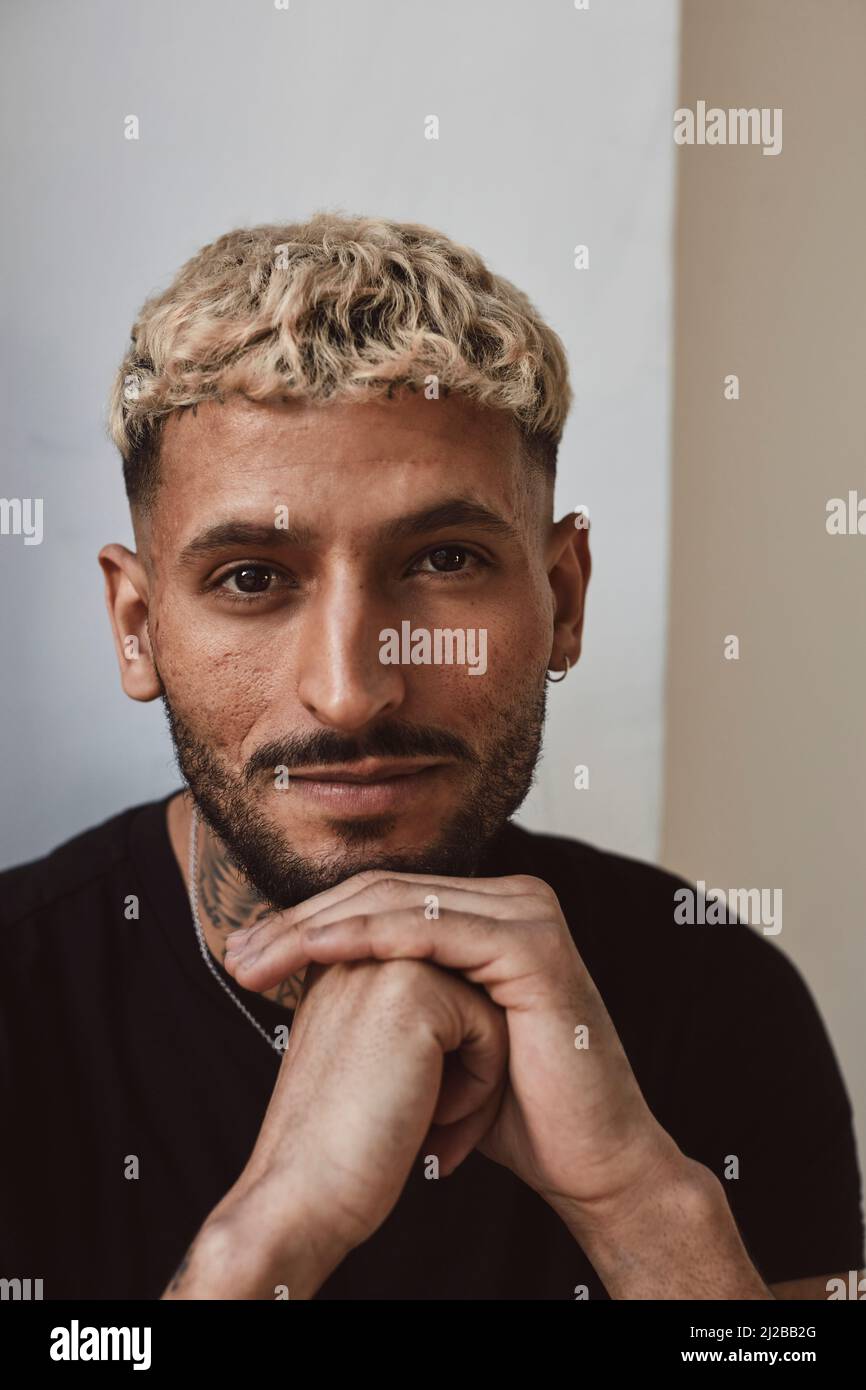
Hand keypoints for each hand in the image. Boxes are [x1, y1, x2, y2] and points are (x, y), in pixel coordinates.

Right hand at [213, 956, 508, 1274]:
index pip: (437, 989)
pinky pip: (491, 1026)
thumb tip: (465, 1018)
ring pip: (484, 1008)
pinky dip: (481, 1086)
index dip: (440, 1059)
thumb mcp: (366, 1063)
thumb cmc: (338, 1148)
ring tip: (435, 1126)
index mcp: (340, 963)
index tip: (402, 1114)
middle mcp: (356, 950)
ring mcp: (381, 962)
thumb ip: (402, 1020)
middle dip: (465, 1062)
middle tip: (433, 1125)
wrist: (299, 1198)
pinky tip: (433, 1121)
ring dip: (476, 1077)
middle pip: (465, 993)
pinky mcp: (413, 990)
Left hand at [225, 870, 683, 1228]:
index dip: (308, 922)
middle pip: (384, 894)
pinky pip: (434, 930)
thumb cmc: (512, 1111)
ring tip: (257, 960)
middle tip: (236, 956)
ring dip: (318, 929)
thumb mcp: (437, 1039)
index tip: (243, 957)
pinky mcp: (534, 945)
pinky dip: (368, 937)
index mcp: (491, 911)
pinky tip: (316, 952)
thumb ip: (395, 991)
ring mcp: (529, 914)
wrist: (586, 1163)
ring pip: (400, 904)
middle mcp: (514, 898)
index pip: (382, 899)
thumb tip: (315, 972)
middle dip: (300, 924)